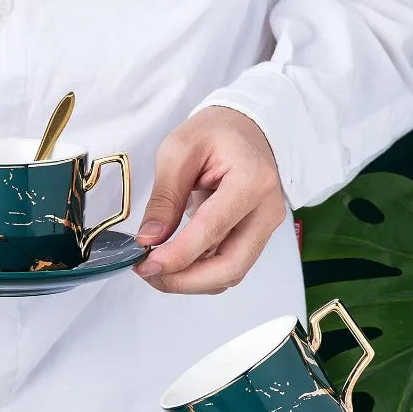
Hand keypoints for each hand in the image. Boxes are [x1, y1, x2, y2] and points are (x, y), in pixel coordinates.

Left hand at [134, 106, 285, 293]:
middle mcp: (266, 210)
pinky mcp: (254, 238)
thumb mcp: (178, 150)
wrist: (245, 130)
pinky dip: (198, 274)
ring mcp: (264, 228)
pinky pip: (228, 267)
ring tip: (155, 269)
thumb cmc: (214, 132)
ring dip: (190, 282)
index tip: (146, 264)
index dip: (178, 255)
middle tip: (148, 273)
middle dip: (185, 280)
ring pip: (230, 274)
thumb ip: (164, 197)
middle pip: (231, 267)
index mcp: (251, 180)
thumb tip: (148, 239)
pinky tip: (173, 263)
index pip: (213, 229)